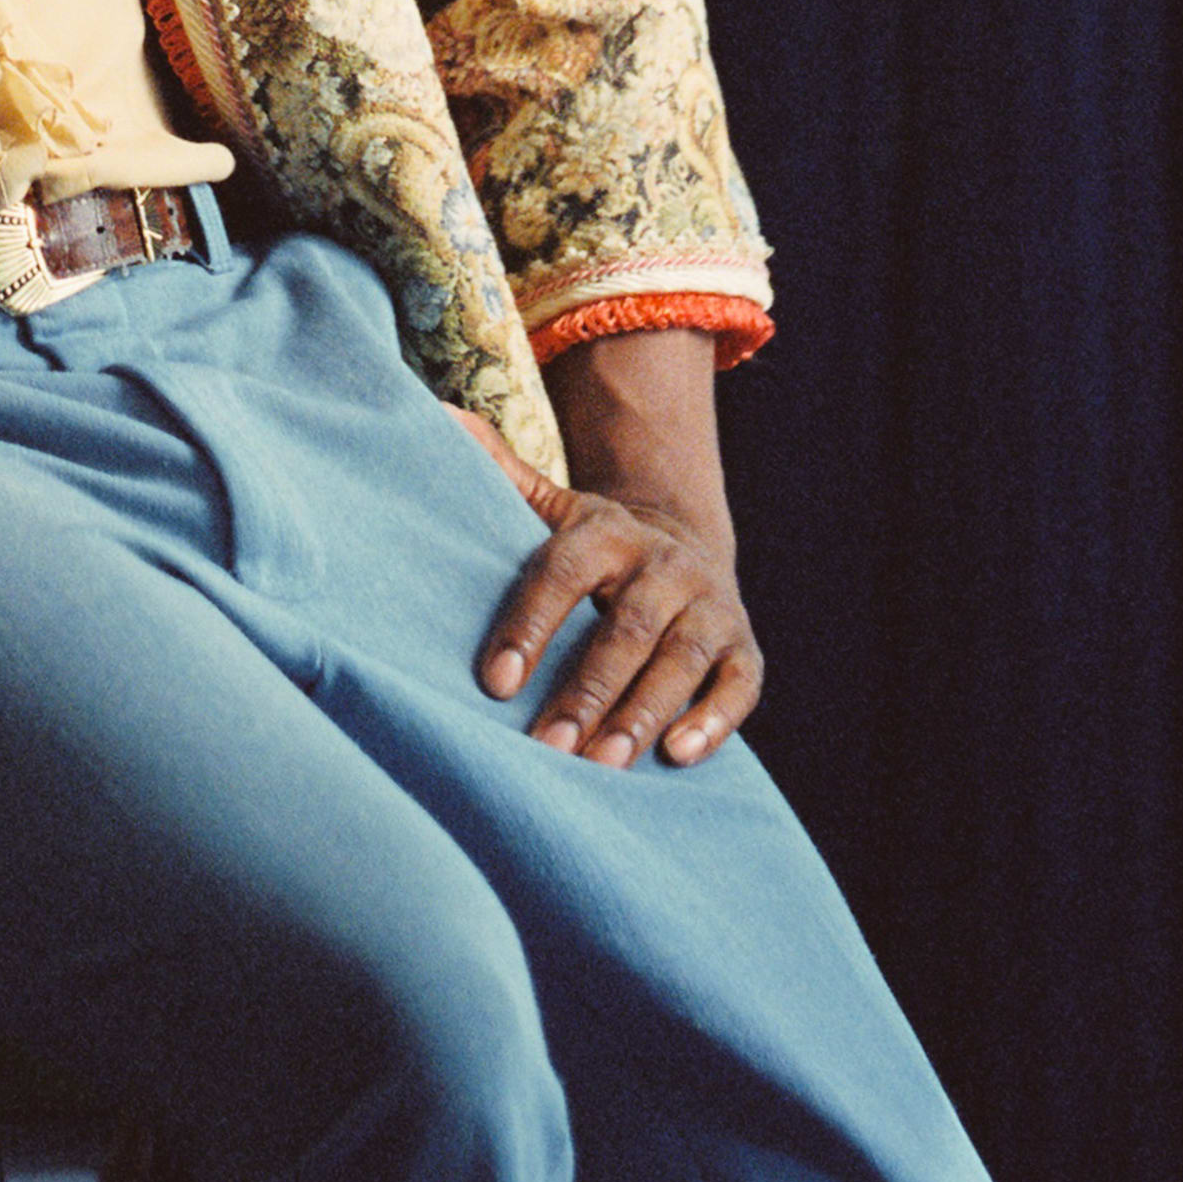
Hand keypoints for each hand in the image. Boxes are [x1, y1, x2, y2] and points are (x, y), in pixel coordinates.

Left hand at [474, 469, 760, 766]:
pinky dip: (714, 719)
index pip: (563, 574)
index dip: (531, 626)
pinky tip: (677, 757)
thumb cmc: (596, 547)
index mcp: (607, 531)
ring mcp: (709, 604)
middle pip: (626, 627)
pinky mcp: (743, 647)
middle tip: (549, 746)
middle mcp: (664, 563)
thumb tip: (439, 416)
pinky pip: (738, 684)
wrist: (683, 547)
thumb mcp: (553, 505)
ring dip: (642, 713)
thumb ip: (501, 471)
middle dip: (587, 689)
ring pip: (680, 658)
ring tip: (603, 765)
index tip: (496, 683)